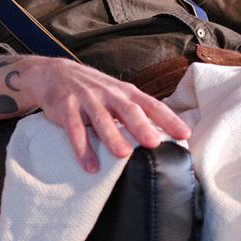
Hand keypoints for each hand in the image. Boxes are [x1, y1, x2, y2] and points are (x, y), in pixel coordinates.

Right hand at [16, 58, 190, 172]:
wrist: (55, 73)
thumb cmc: (95, 91)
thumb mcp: (118, 95)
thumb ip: (137, 112)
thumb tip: (165, 134)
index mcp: (126, 92)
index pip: (152, 105)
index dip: (169, 119)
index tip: (185, 134)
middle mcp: (109, 94)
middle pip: (128, 110)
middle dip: (142, 126)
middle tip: (154, 143)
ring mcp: (87, 99)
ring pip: (101, 119)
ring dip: (112, 137)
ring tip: (123, 155)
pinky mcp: (66, 107)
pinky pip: (74, 129)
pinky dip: (82, 149)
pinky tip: (90, 166)